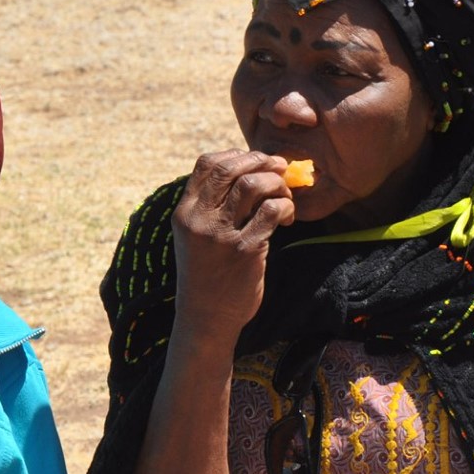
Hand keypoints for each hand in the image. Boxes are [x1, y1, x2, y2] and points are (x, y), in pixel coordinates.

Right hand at [170, 149, 294, 333]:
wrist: (206, 318)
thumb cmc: (206, 275)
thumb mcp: (195, 238)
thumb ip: (210, 208)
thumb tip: (247, 173)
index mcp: (184, 213)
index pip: (206, 164)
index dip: (236, 155)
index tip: (255, 164)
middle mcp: (198, 220)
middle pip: (231, 168)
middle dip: (262, 161)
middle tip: (280, 169)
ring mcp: (220, 235)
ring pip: (253, 185)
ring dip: (277, 184)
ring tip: (284, 197)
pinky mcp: (245, 250)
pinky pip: (272, 211)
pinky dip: (286, 207)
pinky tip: (289, 218)